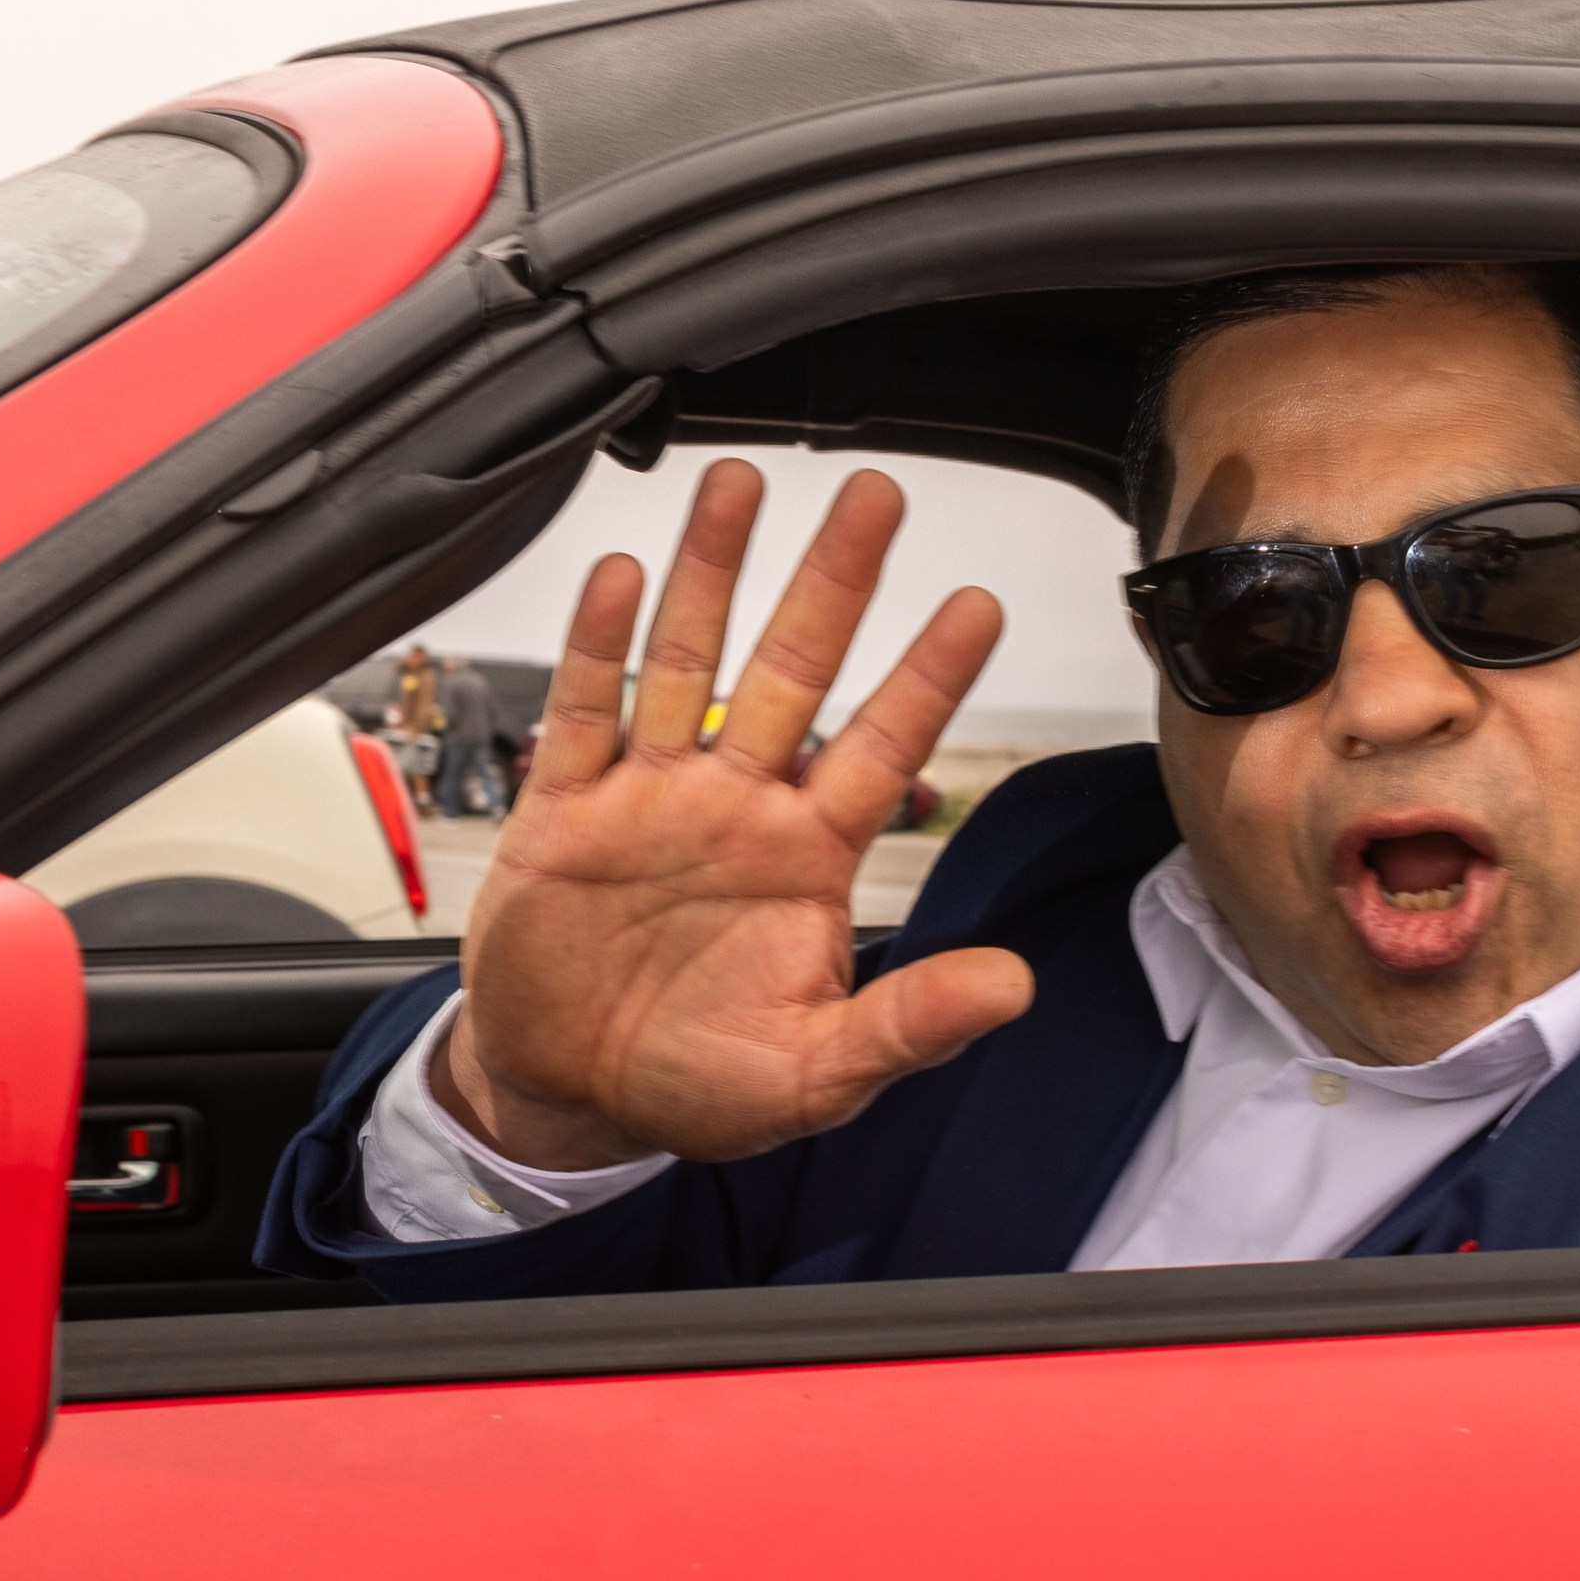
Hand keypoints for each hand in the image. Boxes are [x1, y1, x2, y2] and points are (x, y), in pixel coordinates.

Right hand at [435, 462, 1032, 1170]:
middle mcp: (737, 807)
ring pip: (688, 663)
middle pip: (795, 671)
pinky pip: (585, 711)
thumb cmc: (699, 1085)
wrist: (570, 1097)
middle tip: (878, 495)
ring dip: (714, 575)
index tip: (975, 604)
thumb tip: (1014, 988)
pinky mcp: (565, 811)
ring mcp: (651, 798)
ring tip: (741, 483)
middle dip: (834, 583)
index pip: (884, 746)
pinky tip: (623, 573)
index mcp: (807, 858)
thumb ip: (909, 1024)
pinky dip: (598, 643)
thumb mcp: (817, 1075)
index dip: (927, 676)